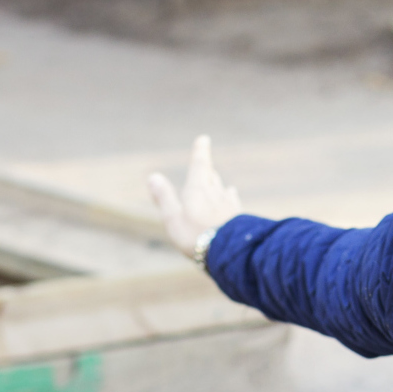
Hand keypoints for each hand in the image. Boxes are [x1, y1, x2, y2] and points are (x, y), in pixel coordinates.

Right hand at [147, 135, 242, 256]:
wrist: (230, 252)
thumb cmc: (196, 235)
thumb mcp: (173, 218)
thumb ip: (164, 198)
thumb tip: (153, 177)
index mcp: (198, 189)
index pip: (200, 164)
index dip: (201, 152)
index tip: (204, 139)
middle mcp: (216, 193)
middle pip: (211, 177)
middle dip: (207, 170)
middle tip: (206, 163)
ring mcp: (229, 205)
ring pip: (223, 190)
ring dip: (219, 185)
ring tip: (219, 181)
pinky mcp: (239, 218)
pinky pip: (233, 203)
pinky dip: (229, 199)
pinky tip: (232, 198)